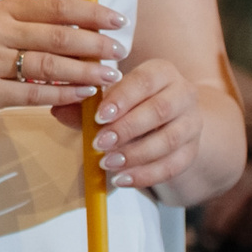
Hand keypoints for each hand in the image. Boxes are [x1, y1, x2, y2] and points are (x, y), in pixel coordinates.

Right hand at [0, 0, 119, 132]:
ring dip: (86, 71)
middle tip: (120, 51)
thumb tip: (84, 27)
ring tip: (110, 76)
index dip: (90, 12)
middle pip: (57, 36)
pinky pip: (34, 94)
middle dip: (95, 44)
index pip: (54, 6)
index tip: (118, 20)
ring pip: (49, 65)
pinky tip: (83, 94)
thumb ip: (29, 27)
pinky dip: (63, 94)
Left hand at [52, 54, 204, 194]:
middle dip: (126, 129)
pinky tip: (123, 180)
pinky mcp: (193, 150)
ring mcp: (192, 123)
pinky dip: (146, 175)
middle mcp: (183, 94)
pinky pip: (174, 166)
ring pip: (168, 141)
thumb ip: (85, 103)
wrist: (172, 116)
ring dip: (135, 155)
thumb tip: (57, 109)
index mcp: (161, 72)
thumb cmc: (132, 101)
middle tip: (98, 144)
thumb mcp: (111, 96)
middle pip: (159, 111)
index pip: (144, 81)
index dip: (122, 99)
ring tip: (107, 164)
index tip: (98, 116)